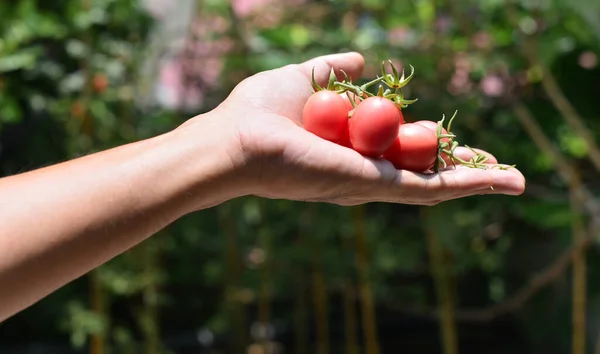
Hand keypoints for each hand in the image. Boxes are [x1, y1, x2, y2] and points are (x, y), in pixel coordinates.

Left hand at [191, 52, 524, 205]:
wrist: (233, 139)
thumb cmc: (257, 113)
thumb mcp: (304, 81)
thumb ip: (334, 71)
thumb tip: (360, 59)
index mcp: (352, 147)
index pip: (403, 148)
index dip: (433, 144)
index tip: (454, 135)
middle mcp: (365, 170)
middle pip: (426, 170)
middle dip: (464, 169)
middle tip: (502, 168)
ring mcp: (370, 180)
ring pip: (434, 184)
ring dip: (477, 180)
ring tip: (515, 180)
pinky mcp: (370, 184)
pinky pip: (425, 187)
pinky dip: (464, 184)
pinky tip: (498, 181)